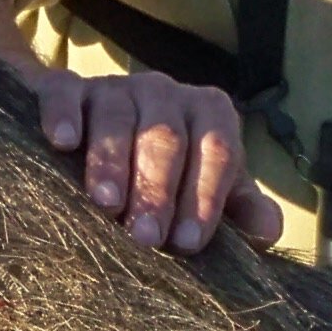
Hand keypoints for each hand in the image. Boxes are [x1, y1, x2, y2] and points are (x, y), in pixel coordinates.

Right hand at [29, 63, 284, 254]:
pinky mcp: (66, 87)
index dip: (205, 197)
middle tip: (145, 238)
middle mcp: (164, 92)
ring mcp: (114, 87)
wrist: (95, 130)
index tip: (189, 243)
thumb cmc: (164, 171)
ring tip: (105, 204)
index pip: (216, 150)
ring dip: (111, 162)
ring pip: (117, 117)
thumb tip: (269, 232)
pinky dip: (64, 115)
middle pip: (166, 136)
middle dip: (157, 190)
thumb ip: (237, 208)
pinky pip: (66, 92)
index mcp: (208, 113)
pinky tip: (62, 143)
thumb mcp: (205, 187)